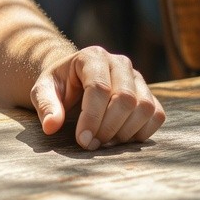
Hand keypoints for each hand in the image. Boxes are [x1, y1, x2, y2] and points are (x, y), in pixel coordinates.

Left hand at [31, 46, 164, 148]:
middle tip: (91, 144)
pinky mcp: (148, 93)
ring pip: (145, 107)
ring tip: (104, 142)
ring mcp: (137, 77)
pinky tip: (120, 138)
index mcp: (92, 56)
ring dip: (125, 132)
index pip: (99, 88)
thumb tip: (51, 126)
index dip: (92, 117)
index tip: (82, 140)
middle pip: (125, 99)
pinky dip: (141, 132)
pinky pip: (157, 115)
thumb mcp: (42, 91)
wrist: (73, 81)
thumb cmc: (58, 85)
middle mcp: (119, 63)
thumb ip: (46, 106)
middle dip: (108, 128)